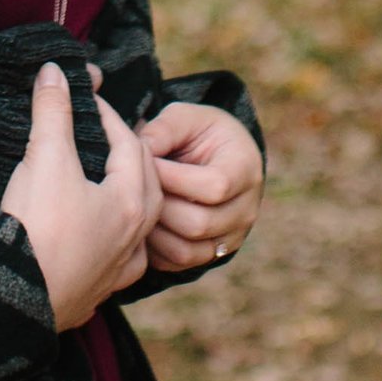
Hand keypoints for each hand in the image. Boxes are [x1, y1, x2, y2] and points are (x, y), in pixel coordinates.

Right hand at [1, 66, 155, 330]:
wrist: (14, 300)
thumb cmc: (37, 226)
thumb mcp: (44, 158)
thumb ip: (53, 112)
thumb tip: (54, 71)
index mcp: (130, 202)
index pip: (130, 145)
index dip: (108, 116)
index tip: (86, 99)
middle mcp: (132, 239)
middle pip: (145, 187)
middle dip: (129, 156)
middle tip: (105, 136)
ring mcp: (115, 271)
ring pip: (140, 232)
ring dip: (131, 204)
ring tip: (114, 188)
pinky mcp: (92, 294)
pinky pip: (117, 266)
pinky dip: (114, 248)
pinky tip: (102, 245)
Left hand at [140, 99, 263, 275]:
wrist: (216, 156)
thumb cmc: (199, 132)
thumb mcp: (185, 117)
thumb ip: (164, 129)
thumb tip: (139, 148)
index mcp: (245, 170)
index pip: (214, 187)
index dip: (173, 177)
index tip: (147, 161)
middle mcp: (246, 209)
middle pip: (198, 224)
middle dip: (159, 204)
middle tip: (135, 186)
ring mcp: (232, 237)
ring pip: (187, 250)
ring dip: (154, 230)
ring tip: (137, 204)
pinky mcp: (214, 254)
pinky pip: (179, 263)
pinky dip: (156, 248)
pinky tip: (143, 223)